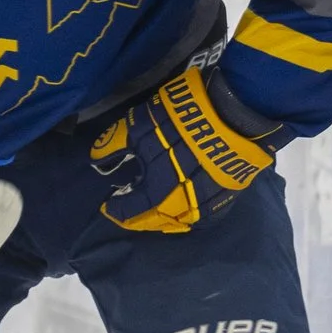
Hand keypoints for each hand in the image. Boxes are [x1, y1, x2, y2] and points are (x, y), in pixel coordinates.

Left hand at [89, 66, 282, 234]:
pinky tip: (182, 208)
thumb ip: (114, 144)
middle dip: (139, 219)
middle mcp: (183, 203)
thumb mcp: (137, 125)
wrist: (235, 111)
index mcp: (159, 191)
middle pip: (158, 220)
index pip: (132, 210)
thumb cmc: (179, 118)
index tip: (108, 205)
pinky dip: (189, 215)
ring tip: (152, 212)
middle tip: (128, 212)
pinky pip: (206, 214)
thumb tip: (96, 159)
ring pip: (183, 221)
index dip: (118, 209)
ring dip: (164, 219)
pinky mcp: (229, 193)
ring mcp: (209, 200)